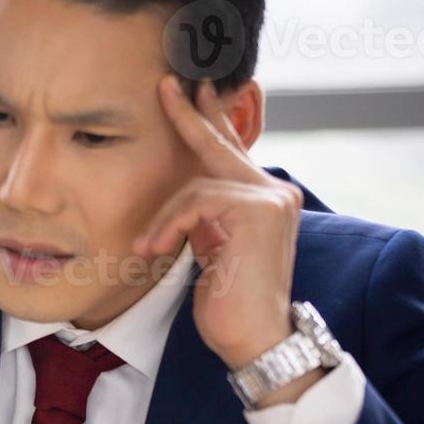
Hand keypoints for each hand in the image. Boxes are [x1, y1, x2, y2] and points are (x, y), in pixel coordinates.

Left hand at [135, 76, 308, 386]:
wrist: (254, 338)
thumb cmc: (229, 300)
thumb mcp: (212, 245)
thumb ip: (207, 213)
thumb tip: (185, 189)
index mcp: (266, 197)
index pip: (232, 150)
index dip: (210, 119)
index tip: (189, 90)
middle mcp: (275, 191)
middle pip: (220, 145)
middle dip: (188, 115)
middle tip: (164, 85)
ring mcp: (270, 199)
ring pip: (197, 182)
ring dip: (164, 217)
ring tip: (148, 247)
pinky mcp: (256, 211)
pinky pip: (195, 200)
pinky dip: (168, 225)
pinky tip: (154, 249)